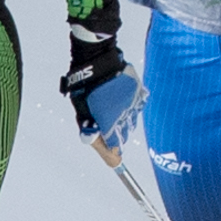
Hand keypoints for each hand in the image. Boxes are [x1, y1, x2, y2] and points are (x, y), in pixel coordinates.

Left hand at [61, 32, 141, 147]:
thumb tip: (98, 145)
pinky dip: (132, 108)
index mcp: (109, 122)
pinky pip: (138, 107)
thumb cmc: (85, 88)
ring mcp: (134, 103)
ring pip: (132, 122)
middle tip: (109, 132)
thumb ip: (90, 130)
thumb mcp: (82, 111)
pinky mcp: (139, 92)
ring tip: (114, 113)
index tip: (113, 159)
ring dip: (124, 122)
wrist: (98, 61)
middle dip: (117, 137)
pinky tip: (122, 102)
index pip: (115, 147)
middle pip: (124, 136)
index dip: (112, 154)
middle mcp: (124, 115)